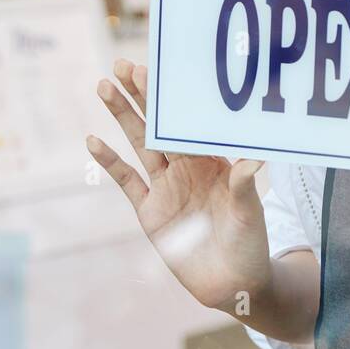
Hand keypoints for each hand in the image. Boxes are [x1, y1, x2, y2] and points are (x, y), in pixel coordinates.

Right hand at [87, 59, 272, 313]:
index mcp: (212, 159)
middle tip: (121, 65)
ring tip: (105, 88)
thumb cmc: (250, 242)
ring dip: (122, 117)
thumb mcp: (250, 211)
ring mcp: (165, 187)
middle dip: (140, 95)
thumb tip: (255, 158)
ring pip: (139, 144)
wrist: (234, 283)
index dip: (169, 98)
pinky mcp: (150, 212)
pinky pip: (127, 182)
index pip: (186, 122)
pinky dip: (110, 162)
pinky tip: (93, 140)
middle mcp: (186, 167)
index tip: (153, 70)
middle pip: (158, 125)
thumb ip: (245, 184)